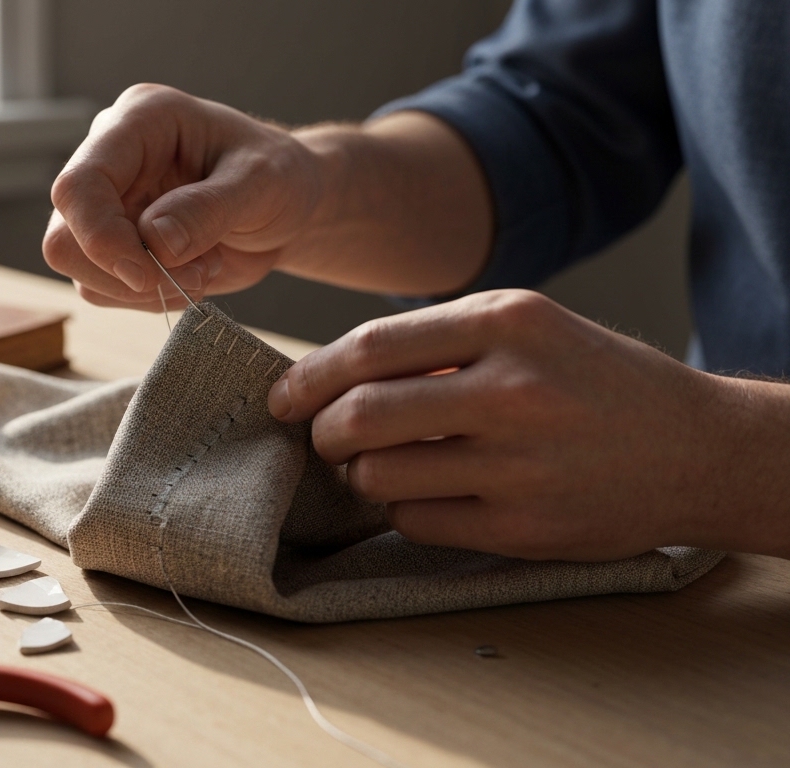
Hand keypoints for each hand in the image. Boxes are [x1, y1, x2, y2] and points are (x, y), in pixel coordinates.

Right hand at [44, 84, 326, 310]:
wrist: (286, 207)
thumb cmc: (278, 177)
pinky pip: (103, 289)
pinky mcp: (110, 244)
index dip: (101, 236)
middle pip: (65, 235)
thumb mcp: (263, 183)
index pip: (80, 183)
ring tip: (204, 269)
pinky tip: (191, 275)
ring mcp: (105, 204)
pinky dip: (148, 298)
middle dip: (126, 272)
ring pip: (78, 269)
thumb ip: (209, 208)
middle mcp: (109, 158)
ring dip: (142, 288)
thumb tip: (155, 241)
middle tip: (195, 276)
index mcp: (139, 121)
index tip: (147, 274)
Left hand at [267, 289, 789, 560]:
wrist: (698, 449)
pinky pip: (415, 521)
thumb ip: (439, 343)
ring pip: (378, 476)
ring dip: (358, 475)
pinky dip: (401, 509)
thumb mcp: (531, 328)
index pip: (370, 347)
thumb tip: (331, 376)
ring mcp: (519, 465)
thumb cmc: (597, 382)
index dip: (309, 376)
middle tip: (322, 438)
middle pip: (360, 416)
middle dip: (321, 432)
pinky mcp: (522, 528)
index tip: (284, 396)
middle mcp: (513, 389)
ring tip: (376, 466)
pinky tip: (425, 494)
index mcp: (509, 321)